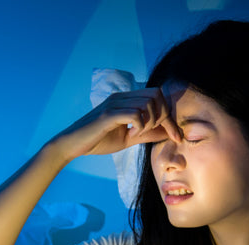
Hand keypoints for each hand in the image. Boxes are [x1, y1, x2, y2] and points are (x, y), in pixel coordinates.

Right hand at [50, 87, 180, 161]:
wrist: (72, 145)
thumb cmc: (97, 141)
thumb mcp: (128, 138)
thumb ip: (147, 133)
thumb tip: (167, 133)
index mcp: (126, 99)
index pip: (158, 97)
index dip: (170, 117)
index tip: (176, 136)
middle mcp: (122, 96)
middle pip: (157, 95)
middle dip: (163, 117)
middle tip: (152, 133)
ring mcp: (114, 103)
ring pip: (148, 103)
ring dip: (148, 122)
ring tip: (136, 135)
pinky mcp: (108, 114)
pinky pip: (135, 114)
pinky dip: (139, 126)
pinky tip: (131, 135)